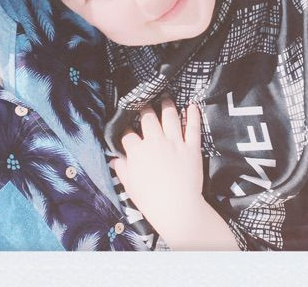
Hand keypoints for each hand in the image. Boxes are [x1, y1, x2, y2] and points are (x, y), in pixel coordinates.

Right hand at [113, 97, 238, 249]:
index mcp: (138, 152)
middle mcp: (155, 142)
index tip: (126, 126)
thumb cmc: (151, 200)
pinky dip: (193, 115)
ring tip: (166, 98)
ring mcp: (175, 142)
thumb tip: (115, 159)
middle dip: (145, 109)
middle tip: (145, 104)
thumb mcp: (130, 186)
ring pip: (170, 116)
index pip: (128, 134)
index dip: (126, 129)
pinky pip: (193, 127)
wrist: (177, 208)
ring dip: (167, 105)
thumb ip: (122, 169)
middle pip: (148, 117)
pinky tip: (191, 106)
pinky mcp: (191, 147)